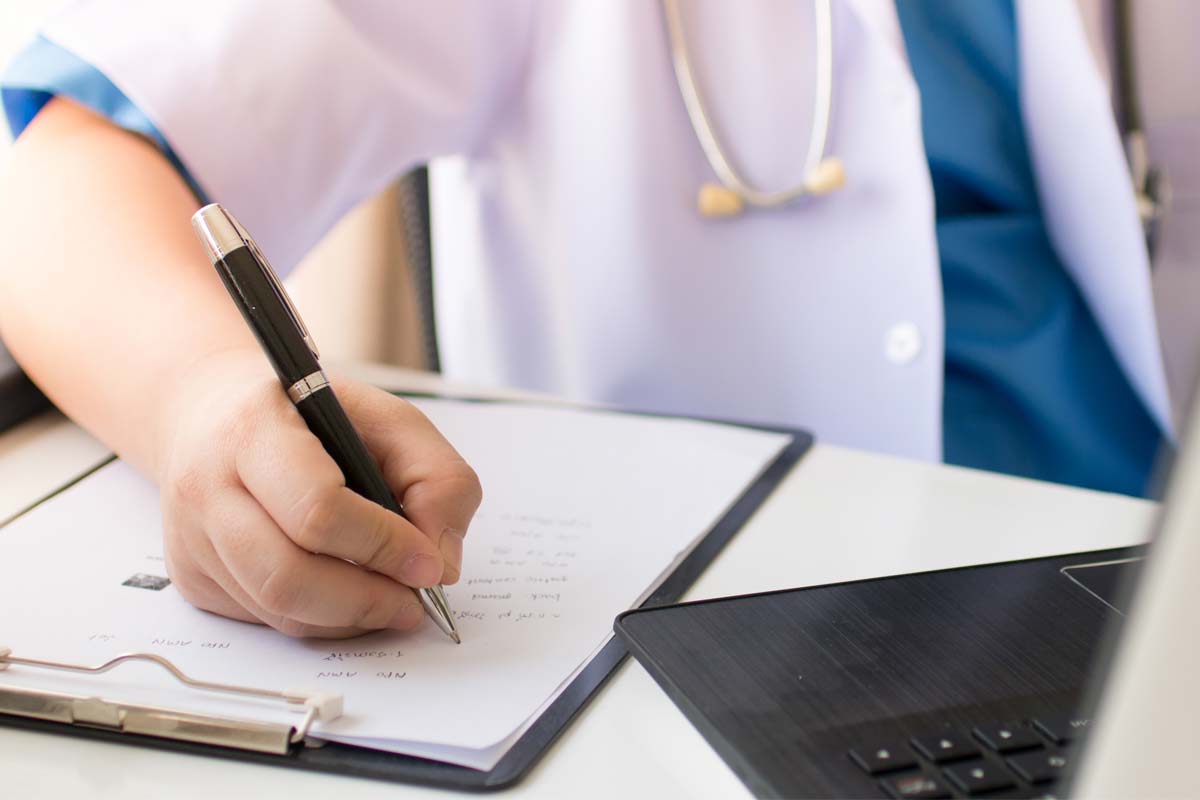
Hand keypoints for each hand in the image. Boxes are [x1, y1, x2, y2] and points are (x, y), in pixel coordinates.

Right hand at [156, 349, 481, 637]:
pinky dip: (320, 619)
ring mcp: (191, 537)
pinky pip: (264, 620)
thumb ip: (438, 479)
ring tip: (392, 600)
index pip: (317, 509)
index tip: (427, 563)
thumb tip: (441, 563)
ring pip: (277, 609)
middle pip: (288, 576)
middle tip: (414, 600)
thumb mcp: (391, 419)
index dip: (382, 545)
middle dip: (366, 599)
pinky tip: (347, 592)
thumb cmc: (311, 416)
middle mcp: (207, 485)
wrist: (215, 413)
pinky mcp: (192, 576)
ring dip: (349, 618)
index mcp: (256, 429)